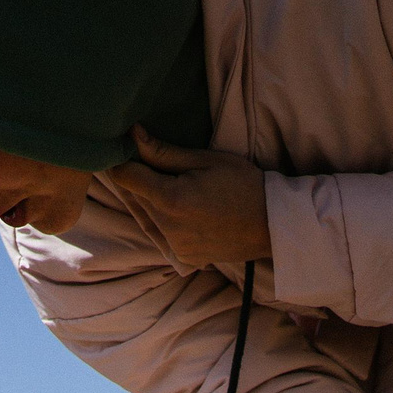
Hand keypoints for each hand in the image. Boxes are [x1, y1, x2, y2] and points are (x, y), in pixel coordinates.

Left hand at [104, 126, 270, 268]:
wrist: (272, 224)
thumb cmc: (242, 184)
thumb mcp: (204, 160)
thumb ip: (163, 152)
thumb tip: (132, 134)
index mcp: (170, 200)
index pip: (125, 177)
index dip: (120, 160)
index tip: (123, 148)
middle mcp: (168, 228)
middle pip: (133, 198)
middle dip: (132, 178)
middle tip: (134, 158)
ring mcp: (175, 246)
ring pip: (145, 218)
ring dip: (144, 200)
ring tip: (151, 180)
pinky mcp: (184, 257)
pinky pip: (160, 236)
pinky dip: (159, 221)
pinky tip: (168, 207)